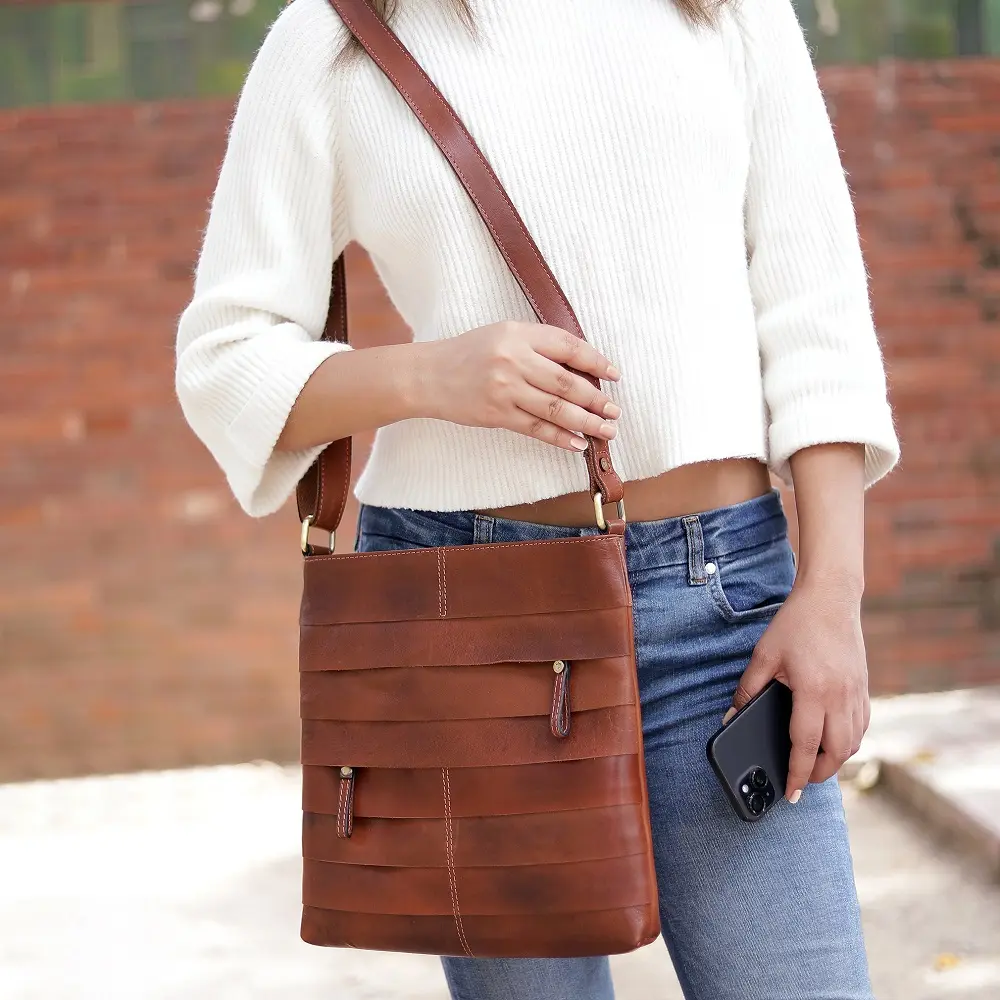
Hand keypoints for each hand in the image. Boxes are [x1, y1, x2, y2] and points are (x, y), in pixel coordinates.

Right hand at [418, 321, 620, 450]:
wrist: (429, 375)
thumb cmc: (469, 353)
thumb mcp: (502, 335)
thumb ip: (537, 346)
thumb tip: (581, 368)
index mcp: (518, 334)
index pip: (567, 346)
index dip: (595, 361)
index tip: (613, 374)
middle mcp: (514, 360)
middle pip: (567, 382)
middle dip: (596, 399)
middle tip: (614, 410)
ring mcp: (506, 389)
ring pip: (556, 408)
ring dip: (586, 422)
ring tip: (606, 430)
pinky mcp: (498, 414)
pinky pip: (536, 428)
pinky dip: (560, 438)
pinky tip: (578, 443)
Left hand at [726, 577, 869, 802]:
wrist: (831, 597)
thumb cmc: (796, 624)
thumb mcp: (764, 655)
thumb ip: (747, 690)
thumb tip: (730, 717)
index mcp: (814, 691)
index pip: (805, 745)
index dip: (798, 774)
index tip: (791, 794)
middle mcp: (841, 697)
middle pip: (836, 752)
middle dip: (819, 774)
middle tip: (801, 782)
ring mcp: (857, 693)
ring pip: (853, 742)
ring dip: (836, 759)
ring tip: (815, 765)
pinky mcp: (865, 687)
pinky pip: (862, 726)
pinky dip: (850, 741)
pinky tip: (835, 741)